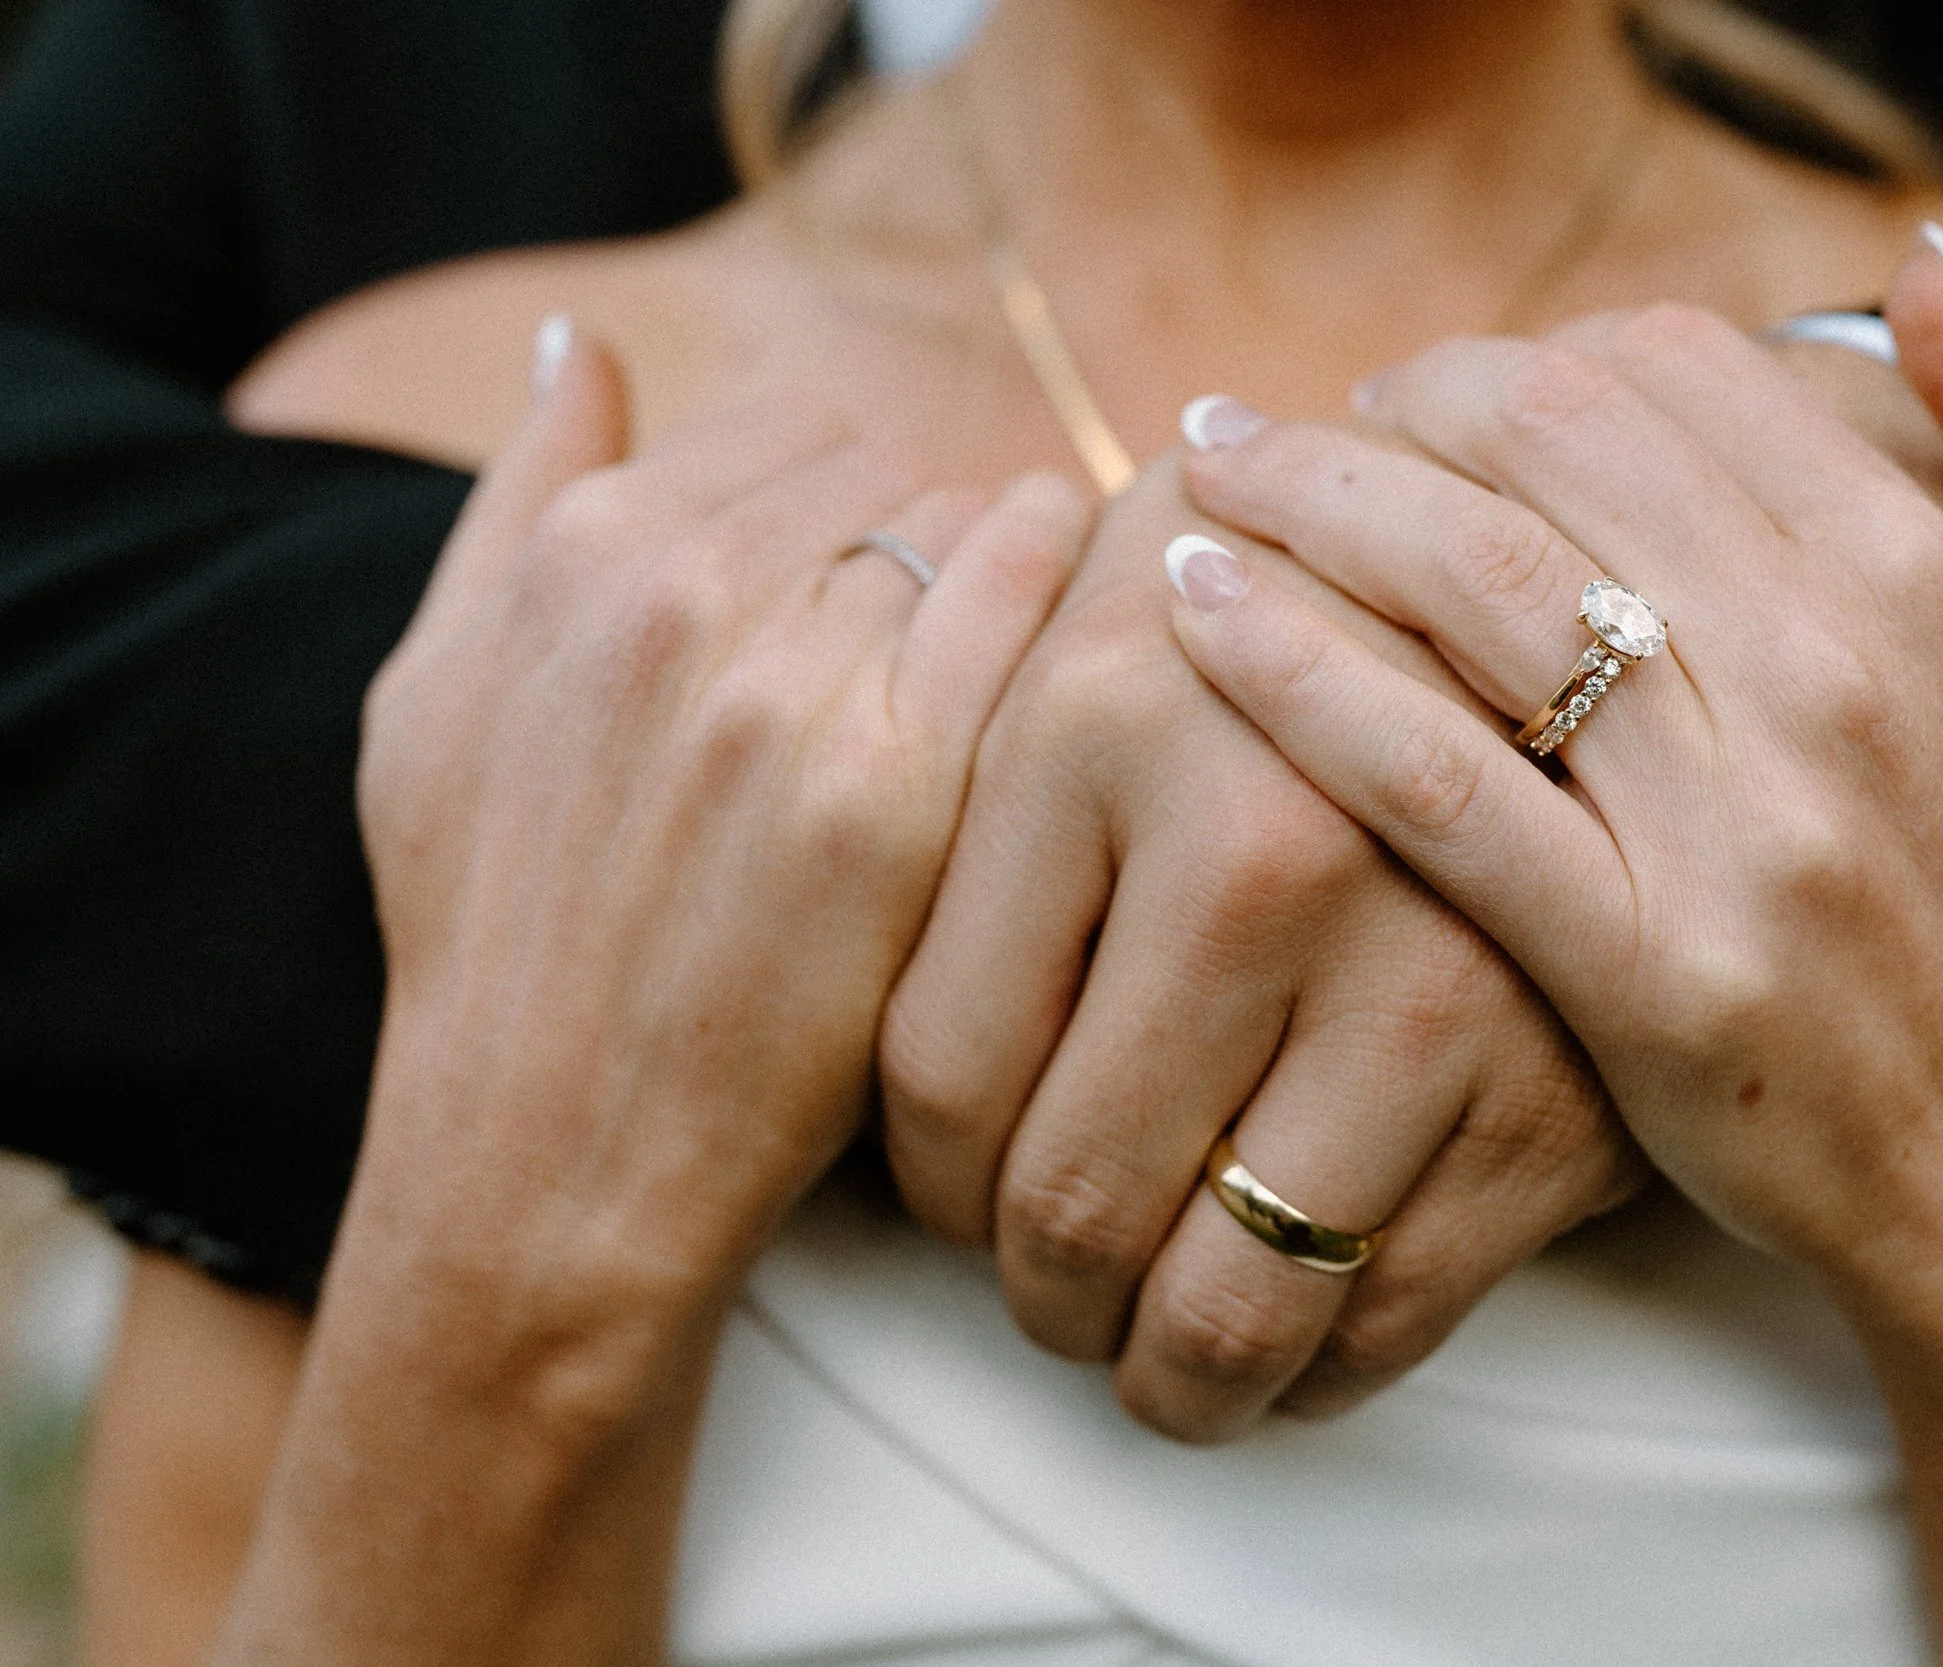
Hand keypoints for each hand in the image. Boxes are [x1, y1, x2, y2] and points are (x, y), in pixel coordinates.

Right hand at [350, 336, 1088, 1349]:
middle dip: (918, 551)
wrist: (553, 1156)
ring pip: (967, 530)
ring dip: (1000, 591)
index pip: (787, 436)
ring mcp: (794, 689)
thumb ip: (515, 498)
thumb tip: (573, 343)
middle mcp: (682, 594)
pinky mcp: (899, 791)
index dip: (839, 517)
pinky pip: (1026, 600)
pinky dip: (1063, 606)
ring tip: (1013, 680)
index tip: (867, 600)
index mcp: (577, 553)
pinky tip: (1082, 665)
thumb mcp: (433, 697)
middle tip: (942, 656)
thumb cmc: (494, 931)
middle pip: (887, 476)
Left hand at [877, 452, 1644, 1443]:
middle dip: (1039, 1297)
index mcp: (1101, 732)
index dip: (924, 1186)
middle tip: (1049, 1294)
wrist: (1580, 607)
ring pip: (1231, 1308)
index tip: (954, 1201)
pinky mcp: (1557, 1089)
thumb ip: (952, 796)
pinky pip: (1392, 1322)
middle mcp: (1266, 856)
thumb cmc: (1291, 625)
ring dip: (1167, 1375)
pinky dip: (1316, 1370)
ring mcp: (1431, 980)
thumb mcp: (1097, 638)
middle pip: (1073, 1209)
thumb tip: (826, 1017)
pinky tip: (1293, 1333)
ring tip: (1153, 1356)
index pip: (942, 1072)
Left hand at [1169, 242, 1942, 1666]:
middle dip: (1394, 404)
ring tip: (1207, 470)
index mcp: (1919, 577)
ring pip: (1479, 587)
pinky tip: (1197, 609)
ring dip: (1315, 496)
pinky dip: (1303, 677)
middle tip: (1293, 426)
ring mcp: (1736, 828)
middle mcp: (1831, 678)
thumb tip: (1919, 265)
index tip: (1436, 395)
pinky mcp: (1644, 968)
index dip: (1523, 359)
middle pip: (1551, 447)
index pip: (1668, 376)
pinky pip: (1439, 783)